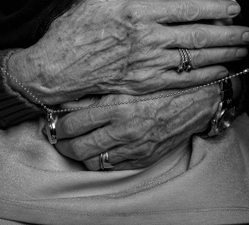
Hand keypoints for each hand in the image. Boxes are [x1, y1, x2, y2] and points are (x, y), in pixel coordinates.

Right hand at [7, 0, 248, 104]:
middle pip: (198, 34)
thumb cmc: (76, 28)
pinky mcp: (144, 85)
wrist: (56, 67)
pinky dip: (205, 77)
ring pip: (195, 58)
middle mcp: (146, 38)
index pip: (186, 6)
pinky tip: (220, 72)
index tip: (232, 4)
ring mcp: (146, 64)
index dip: (214, 5)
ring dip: (224, 53)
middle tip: (248, 30)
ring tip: (241, 48)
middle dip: (228, 32)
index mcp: (137, 11)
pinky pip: (183, 81)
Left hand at [54, 83, 219, 169]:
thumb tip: (69, 95)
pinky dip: (100, 161)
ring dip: (80, 154)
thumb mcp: (127, 81)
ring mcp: (134, 148)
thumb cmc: (159, 84)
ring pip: (93, 161)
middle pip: (78, 147)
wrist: (196, 100)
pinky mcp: (143, 159)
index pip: (72, 122)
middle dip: (62, 144)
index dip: (56, 125)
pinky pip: (112, 167)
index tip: (52, 121)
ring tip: (75, 144)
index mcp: (117, 105)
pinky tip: (97, 149)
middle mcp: (124, 129)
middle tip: (56, 137)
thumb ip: (98, 89)